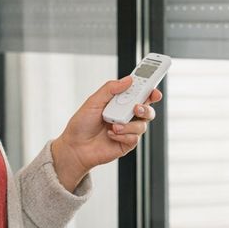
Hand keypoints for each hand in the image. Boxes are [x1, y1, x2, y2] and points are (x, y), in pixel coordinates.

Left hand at [50, 76, 162, 191]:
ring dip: (129, 125)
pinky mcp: (127, 143)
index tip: (153, 89)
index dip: (149, 90)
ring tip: (114, 126)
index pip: (139, 94)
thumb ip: (110, 89)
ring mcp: (128, 130)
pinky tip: (111, 135)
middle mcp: (126, 116)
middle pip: (147, 109)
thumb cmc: (82, 124)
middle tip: (136, 108)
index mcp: (120, 103)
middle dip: (146, 108)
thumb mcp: (93, 101)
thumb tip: (128, 80)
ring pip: (142, 125)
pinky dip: (123, 136)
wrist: (75, 147)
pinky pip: (134, 138)